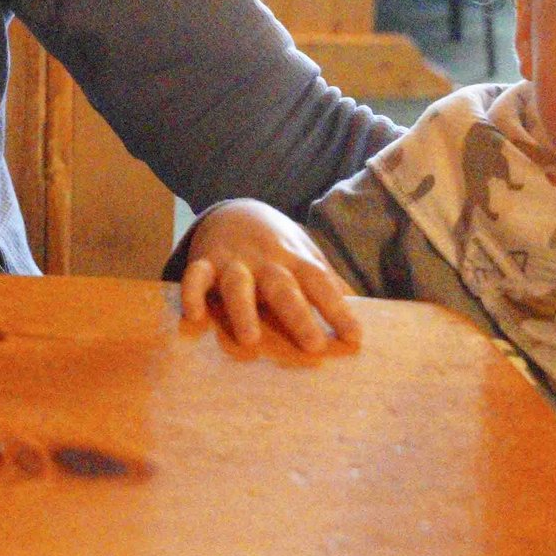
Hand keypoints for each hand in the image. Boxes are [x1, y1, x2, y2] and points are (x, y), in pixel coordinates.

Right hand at [177, 199, 360, 353]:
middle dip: (298, 315)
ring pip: (237, 284)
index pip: (321, 284)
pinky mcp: (205, 261)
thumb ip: (329, 283)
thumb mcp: (307, 256)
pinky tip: (194, 316)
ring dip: (244, 310)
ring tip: (251, 339)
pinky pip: (195, 276)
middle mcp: (266, 261)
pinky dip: (192, 293)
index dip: (338, 310)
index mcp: (297, 261)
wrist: (236, 210)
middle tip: (313, 346)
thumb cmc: (278, 246)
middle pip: (283, 287)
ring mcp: (234, 261)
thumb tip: (363, 310)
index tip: (354, 338)